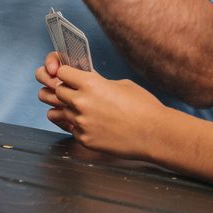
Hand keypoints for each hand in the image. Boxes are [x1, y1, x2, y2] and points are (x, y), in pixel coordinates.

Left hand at [36, 59, 161, 157]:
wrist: (155, 134)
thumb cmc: (144, 108)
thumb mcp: (121, 84)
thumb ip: (98, 82)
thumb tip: (86, 80)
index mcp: (90, 84)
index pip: (61, 73)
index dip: (65, 75)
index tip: (70, 78)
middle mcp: (81, 102)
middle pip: (57, 92)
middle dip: (65, 92)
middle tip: (77, 95)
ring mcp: (81, 122)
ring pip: (59, 112)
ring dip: (69, 110)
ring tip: (85, 112)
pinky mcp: (84, 139)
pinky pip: (71, 129)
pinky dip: (78, 127)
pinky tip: (94, 126)